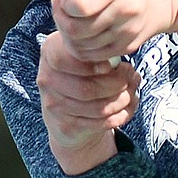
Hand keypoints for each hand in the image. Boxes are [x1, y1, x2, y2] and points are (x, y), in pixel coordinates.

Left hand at [35, 0, 177, 62]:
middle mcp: (125, 9)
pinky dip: (81, 48)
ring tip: (70, 20)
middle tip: (61, 10)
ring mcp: (128, 30)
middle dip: (61, 21)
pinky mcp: (129, 46)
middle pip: (78, 30)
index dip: (64, 6)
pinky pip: (94, 57)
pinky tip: (81, 33)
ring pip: (83, 46)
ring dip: (68, 35)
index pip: (81, 7)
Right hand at [37, 31, 140, 173]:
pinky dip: (119, 116)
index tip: (112, 66)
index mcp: (51, 51)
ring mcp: (54, 104)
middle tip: (130, 79)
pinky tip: (125, 109)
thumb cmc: (81, 75)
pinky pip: (100, 123)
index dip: (94, 65)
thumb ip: (106, 57)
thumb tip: (129, 72)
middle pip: (87, 88)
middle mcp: (47, 78)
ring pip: (97, 108)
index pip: (69, 59)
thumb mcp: (88, 57)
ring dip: (122, 102)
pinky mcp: (65, 125)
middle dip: (117, 85)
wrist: (64, 111)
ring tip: (130, 94)